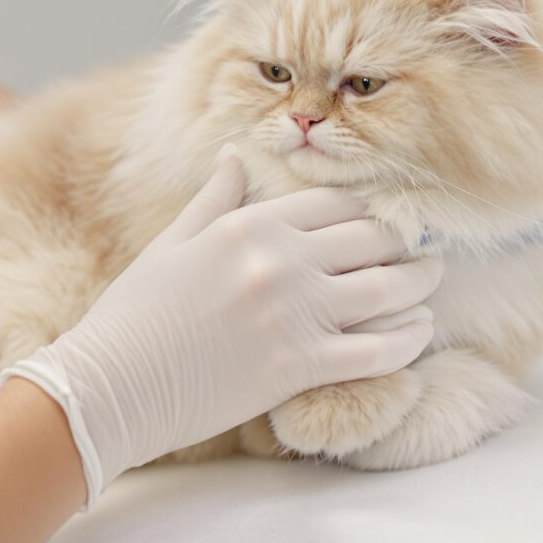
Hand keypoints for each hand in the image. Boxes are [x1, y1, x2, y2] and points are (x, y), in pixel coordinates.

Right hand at [1, 156, 442, 506]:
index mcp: (251, 225)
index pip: (333, 203)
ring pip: (386, 288)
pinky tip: (421, 331)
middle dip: (404, 239)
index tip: (388, 215)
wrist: (110, 386)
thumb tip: (234, 157)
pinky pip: (377, 349)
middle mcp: (282, 260)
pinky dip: (409, 340)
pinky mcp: (301, 366)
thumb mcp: (172, 243)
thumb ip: (215, 199)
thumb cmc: (134, 314)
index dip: (369, 207)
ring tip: (432, 278)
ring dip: (419, 282)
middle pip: (370, 238)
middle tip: (424, 244)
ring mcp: (295, 313)